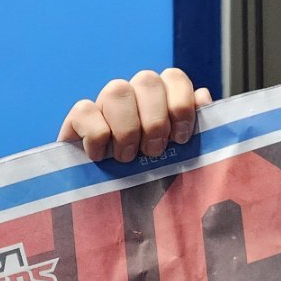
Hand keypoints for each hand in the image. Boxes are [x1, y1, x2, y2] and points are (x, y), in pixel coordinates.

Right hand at [58, 67, 212, 162]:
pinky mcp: (78, 118)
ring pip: (117, 91)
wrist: (111, 202)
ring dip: (127, 128)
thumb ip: (196, 126)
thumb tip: (202, 97)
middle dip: (155, 120)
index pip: (174, 77)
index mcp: (161, 96)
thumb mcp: (180, 153)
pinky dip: (97, 136)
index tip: (180, 138)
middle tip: (154, 151)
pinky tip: (101, 157)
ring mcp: (104, 102)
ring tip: (128, 158)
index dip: (181, 104)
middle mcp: (134, 92)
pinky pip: (85, 110)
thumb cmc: (151, 172)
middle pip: (147, 80)